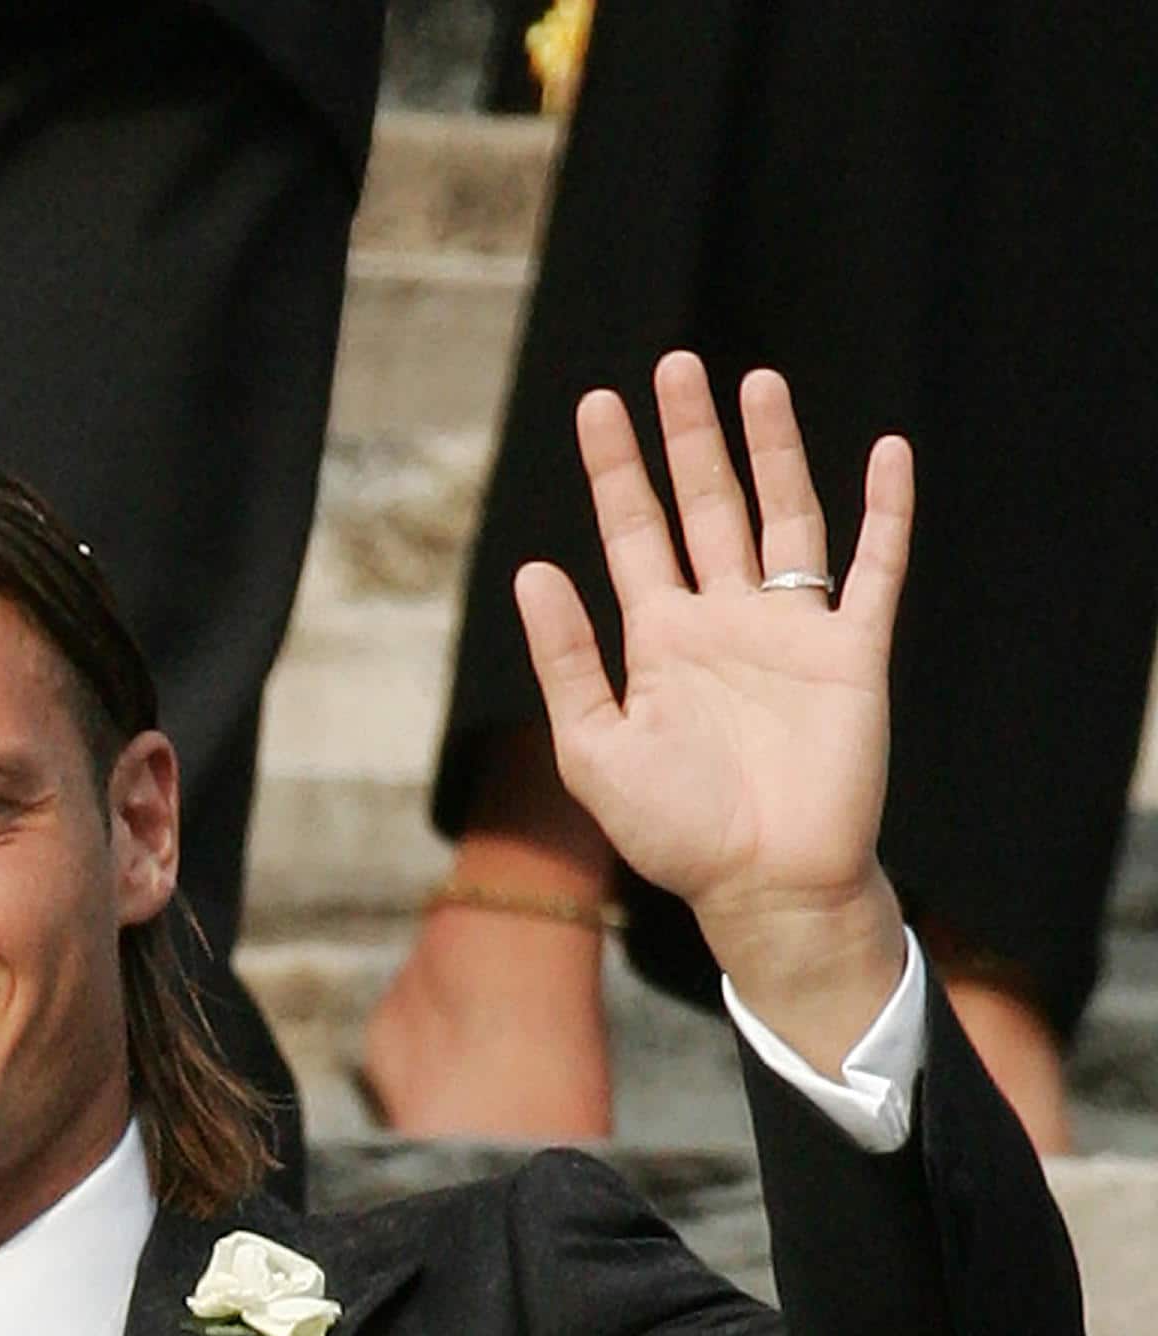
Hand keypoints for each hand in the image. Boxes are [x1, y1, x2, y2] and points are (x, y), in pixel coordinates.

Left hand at [518, 353, 915, 1052]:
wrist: (761, 886)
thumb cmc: (673, 831)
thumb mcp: (593, 746)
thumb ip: (566, 659)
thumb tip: (533, 569)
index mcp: (659, 640)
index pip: (633, 533)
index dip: (616, 469)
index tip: (598, 404)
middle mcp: (724, 620)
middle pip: (706, 506)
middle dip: (689, 438)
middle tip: (674, 366)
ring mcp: (791, 631)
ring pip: (784, 517)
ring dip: (772, 451)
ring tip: (755, 382)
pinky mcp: (854, 653)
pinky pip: (875, 568)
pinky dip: (885, 511)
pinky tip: (885, 451)